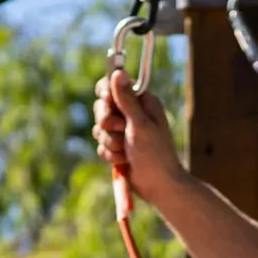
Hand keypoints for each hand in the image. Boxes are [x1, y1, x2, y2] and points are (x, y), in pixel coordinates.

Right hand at [93, 69, 182, 203]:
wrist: (158, 185)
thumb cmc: (155, 154)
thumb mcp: (140, 124)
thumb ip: (126, 99)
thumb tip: (118, 71)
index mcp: (142, 101)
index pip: (113, 84)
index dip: (106, 93)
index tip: (109, 102)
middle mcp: (131, 113)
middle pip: (101, 107)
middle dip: (107, 122)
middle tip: (121, 130)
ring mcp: (123, 131)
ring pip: (99, 129)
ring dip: (111, 142)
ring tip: (127, 150)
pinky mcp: (116, 147)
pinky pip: (100, 145)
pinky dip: (110, 154)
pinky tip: (125, 160)